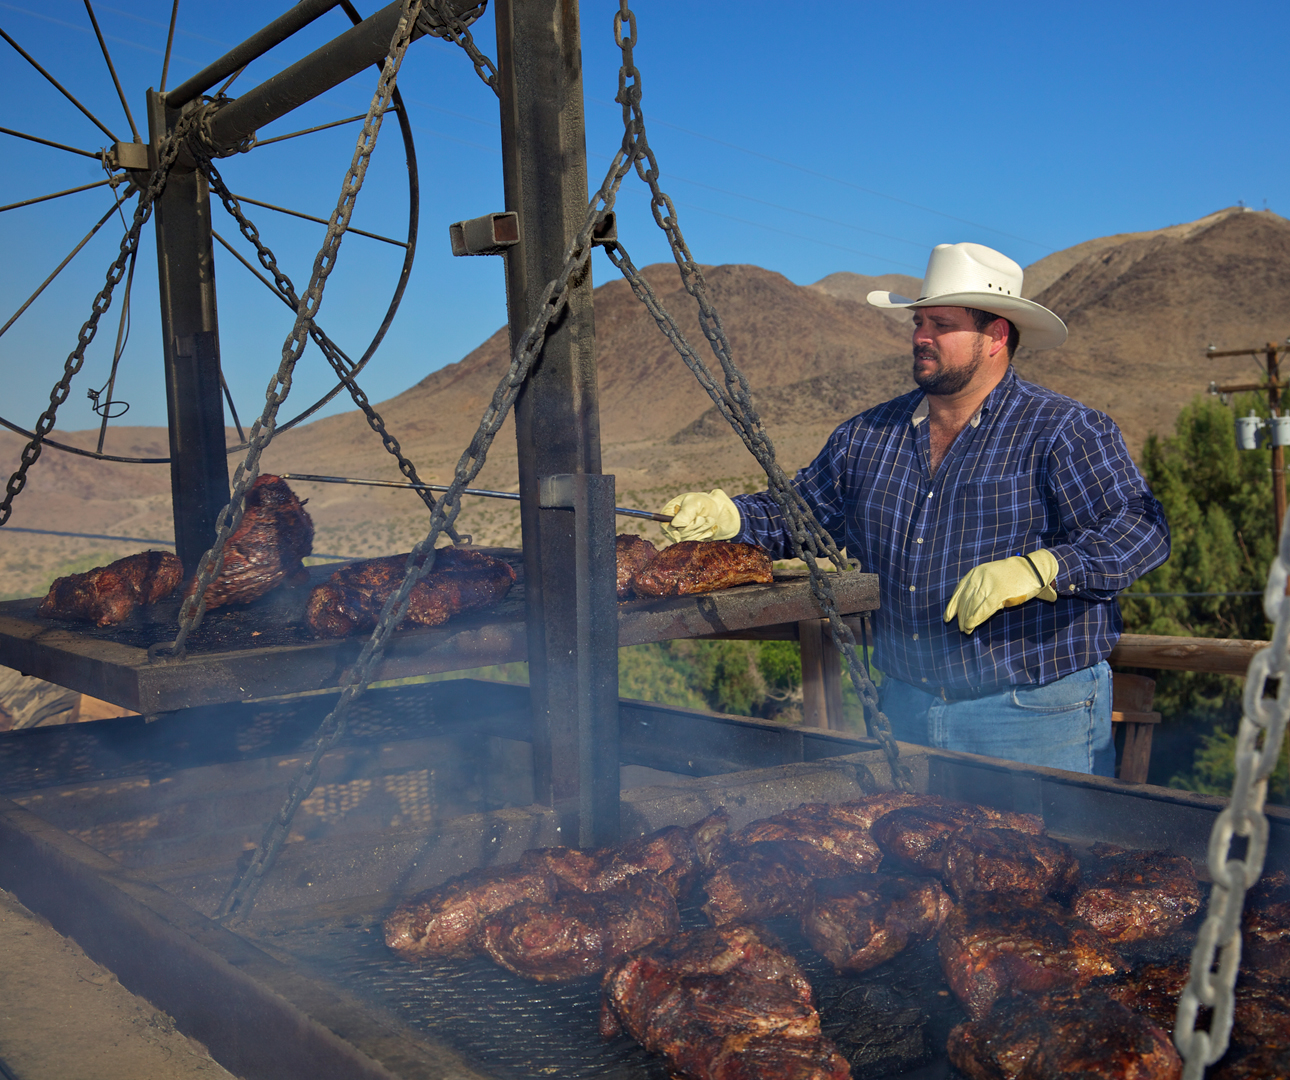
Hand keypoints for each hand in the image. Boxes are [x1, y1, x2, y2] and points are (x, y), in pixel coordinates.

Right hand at [659, 489, 740, 542]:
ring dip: (702, 529)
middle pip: (679, 535)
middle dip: (694, 527)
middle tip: (702, 518)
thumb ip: (686, 512)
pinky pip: (698, 543)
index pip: (664, 526)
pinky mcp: (693, 540)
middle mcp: (675, 525)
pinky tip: (710, 527)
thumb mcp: (695, 502)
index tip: (681, 532)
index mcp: (670, 513)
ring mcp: (684, 534)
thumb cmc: (705, 503)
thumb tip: (676, 524)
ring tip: (709, 519)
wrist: (720, 510)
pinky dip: (706, 535)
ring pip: (690, 540)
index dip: (673, 531)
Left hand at [943, 550, 1058, 632]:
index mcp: (976, 573)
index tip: (948, 617)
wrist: (1033, 568)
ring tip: (966, 630)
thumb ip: (980, 589)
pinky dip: (975, 618)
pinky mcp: (999, 592)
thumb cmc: (1014, 575)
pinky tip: (970, 625)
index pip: (959, 591)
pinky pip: (983, 609)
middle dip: (961, 616)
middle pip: (965, 600)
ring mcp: (989, 584)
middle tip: (960, 627)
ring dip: (967, 620)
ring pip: (972, 606)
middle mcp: (979, 578)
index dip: (952, 606)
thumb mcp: (991, 577)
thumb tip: (971, 608)